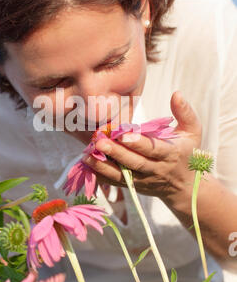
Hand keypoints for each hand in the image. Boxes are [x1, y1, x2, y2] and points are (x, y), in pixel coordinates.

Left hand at [82, 92, 201, 209]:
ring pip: (123, 175)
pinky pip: (116, 183)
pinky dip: (101, 176)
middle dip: (117, 153)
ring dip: (104, 166)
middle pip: (135, 163)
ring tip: (87, 155)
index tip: (123, 133)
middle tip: (99, 141)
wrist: (186, 186)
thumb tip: (176, 94)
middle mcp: (156, 169)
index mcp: (171, 154)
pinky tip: (88, 165)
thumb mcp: (193, 132)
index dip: (139, 143)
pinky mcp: (134, 187)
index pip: (153, 149)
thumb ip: (185, 112)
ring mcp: (144, 180)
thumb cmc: (188, 152)